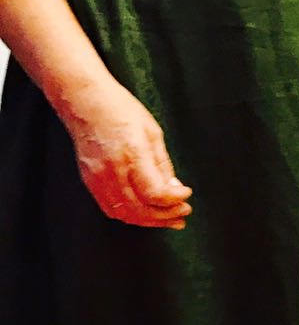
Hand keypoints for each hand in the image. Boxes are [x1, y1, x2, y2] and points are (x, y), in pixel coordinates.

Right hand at [62, 78, 192, 228]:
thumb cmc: (121, 111)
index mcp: (132, 154)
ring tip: (169, 219)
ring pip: (125, 214)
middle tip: (184, 213)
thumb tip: (174, 189)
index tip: (187, 194)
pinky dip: (131, 216)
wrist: (85, 103)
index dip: (174, 199)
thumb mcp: (152, 132)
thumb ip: (163, 164)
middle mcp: (112, 171)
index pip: (155, 192)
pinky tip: (146, 213)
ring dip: (149, 221)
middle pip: (141, 209)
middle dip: (166, 216)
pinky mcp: (89, 182)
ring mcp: (97, 179)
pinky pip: (111, 209)